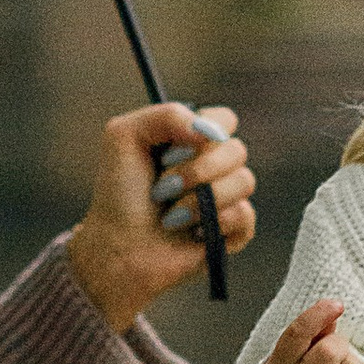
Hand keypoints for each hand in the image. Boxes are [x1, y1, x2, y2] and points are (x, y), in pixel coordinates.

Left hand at [63, 102, 254, 333]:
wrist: (118, 248)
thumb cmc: (118, 194)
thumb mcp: (124, 136)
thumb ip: (166, 114)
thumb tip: (211, 132)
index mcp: (193, 141)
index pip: (224, 119)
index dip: (205, 131)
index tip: (171, 151)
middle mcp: (213, 167)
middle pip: (237, 150)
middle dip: (196, 171)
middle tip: (162, 188)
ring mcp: (226, 199)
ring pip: (244, 181)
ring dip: (200, 200)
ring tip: (171, 216)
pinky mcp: (234, 231)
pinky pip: (245, 215)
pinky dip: (215, 222)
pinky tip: (192, 233)